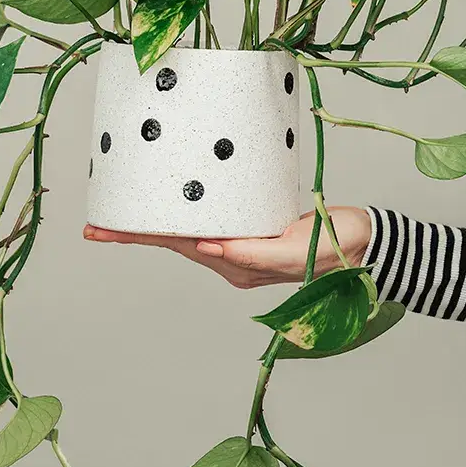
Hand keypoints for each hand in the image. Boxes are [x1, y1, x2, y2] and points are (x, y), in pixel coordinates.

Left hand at [83, 206, 372, 288]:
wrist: (370, 244)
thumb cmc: (339, 247)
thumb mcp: (297, 251)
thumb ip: (255, 253)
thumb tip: (210, 247)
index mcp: (239, 265)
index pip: (178, 246)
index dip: (139, 236)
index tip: (102, 231)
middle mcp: (234, 258)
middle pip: (175, 240)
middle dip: (135, 232)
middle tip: (95, 225)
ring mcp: (244, 245)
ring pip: (189, 231)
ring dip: (157, 223)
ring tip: (124, 211)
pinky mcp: (256, 227)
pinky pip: (211, 219)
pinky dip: (186, 211)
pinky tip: (174, 201)